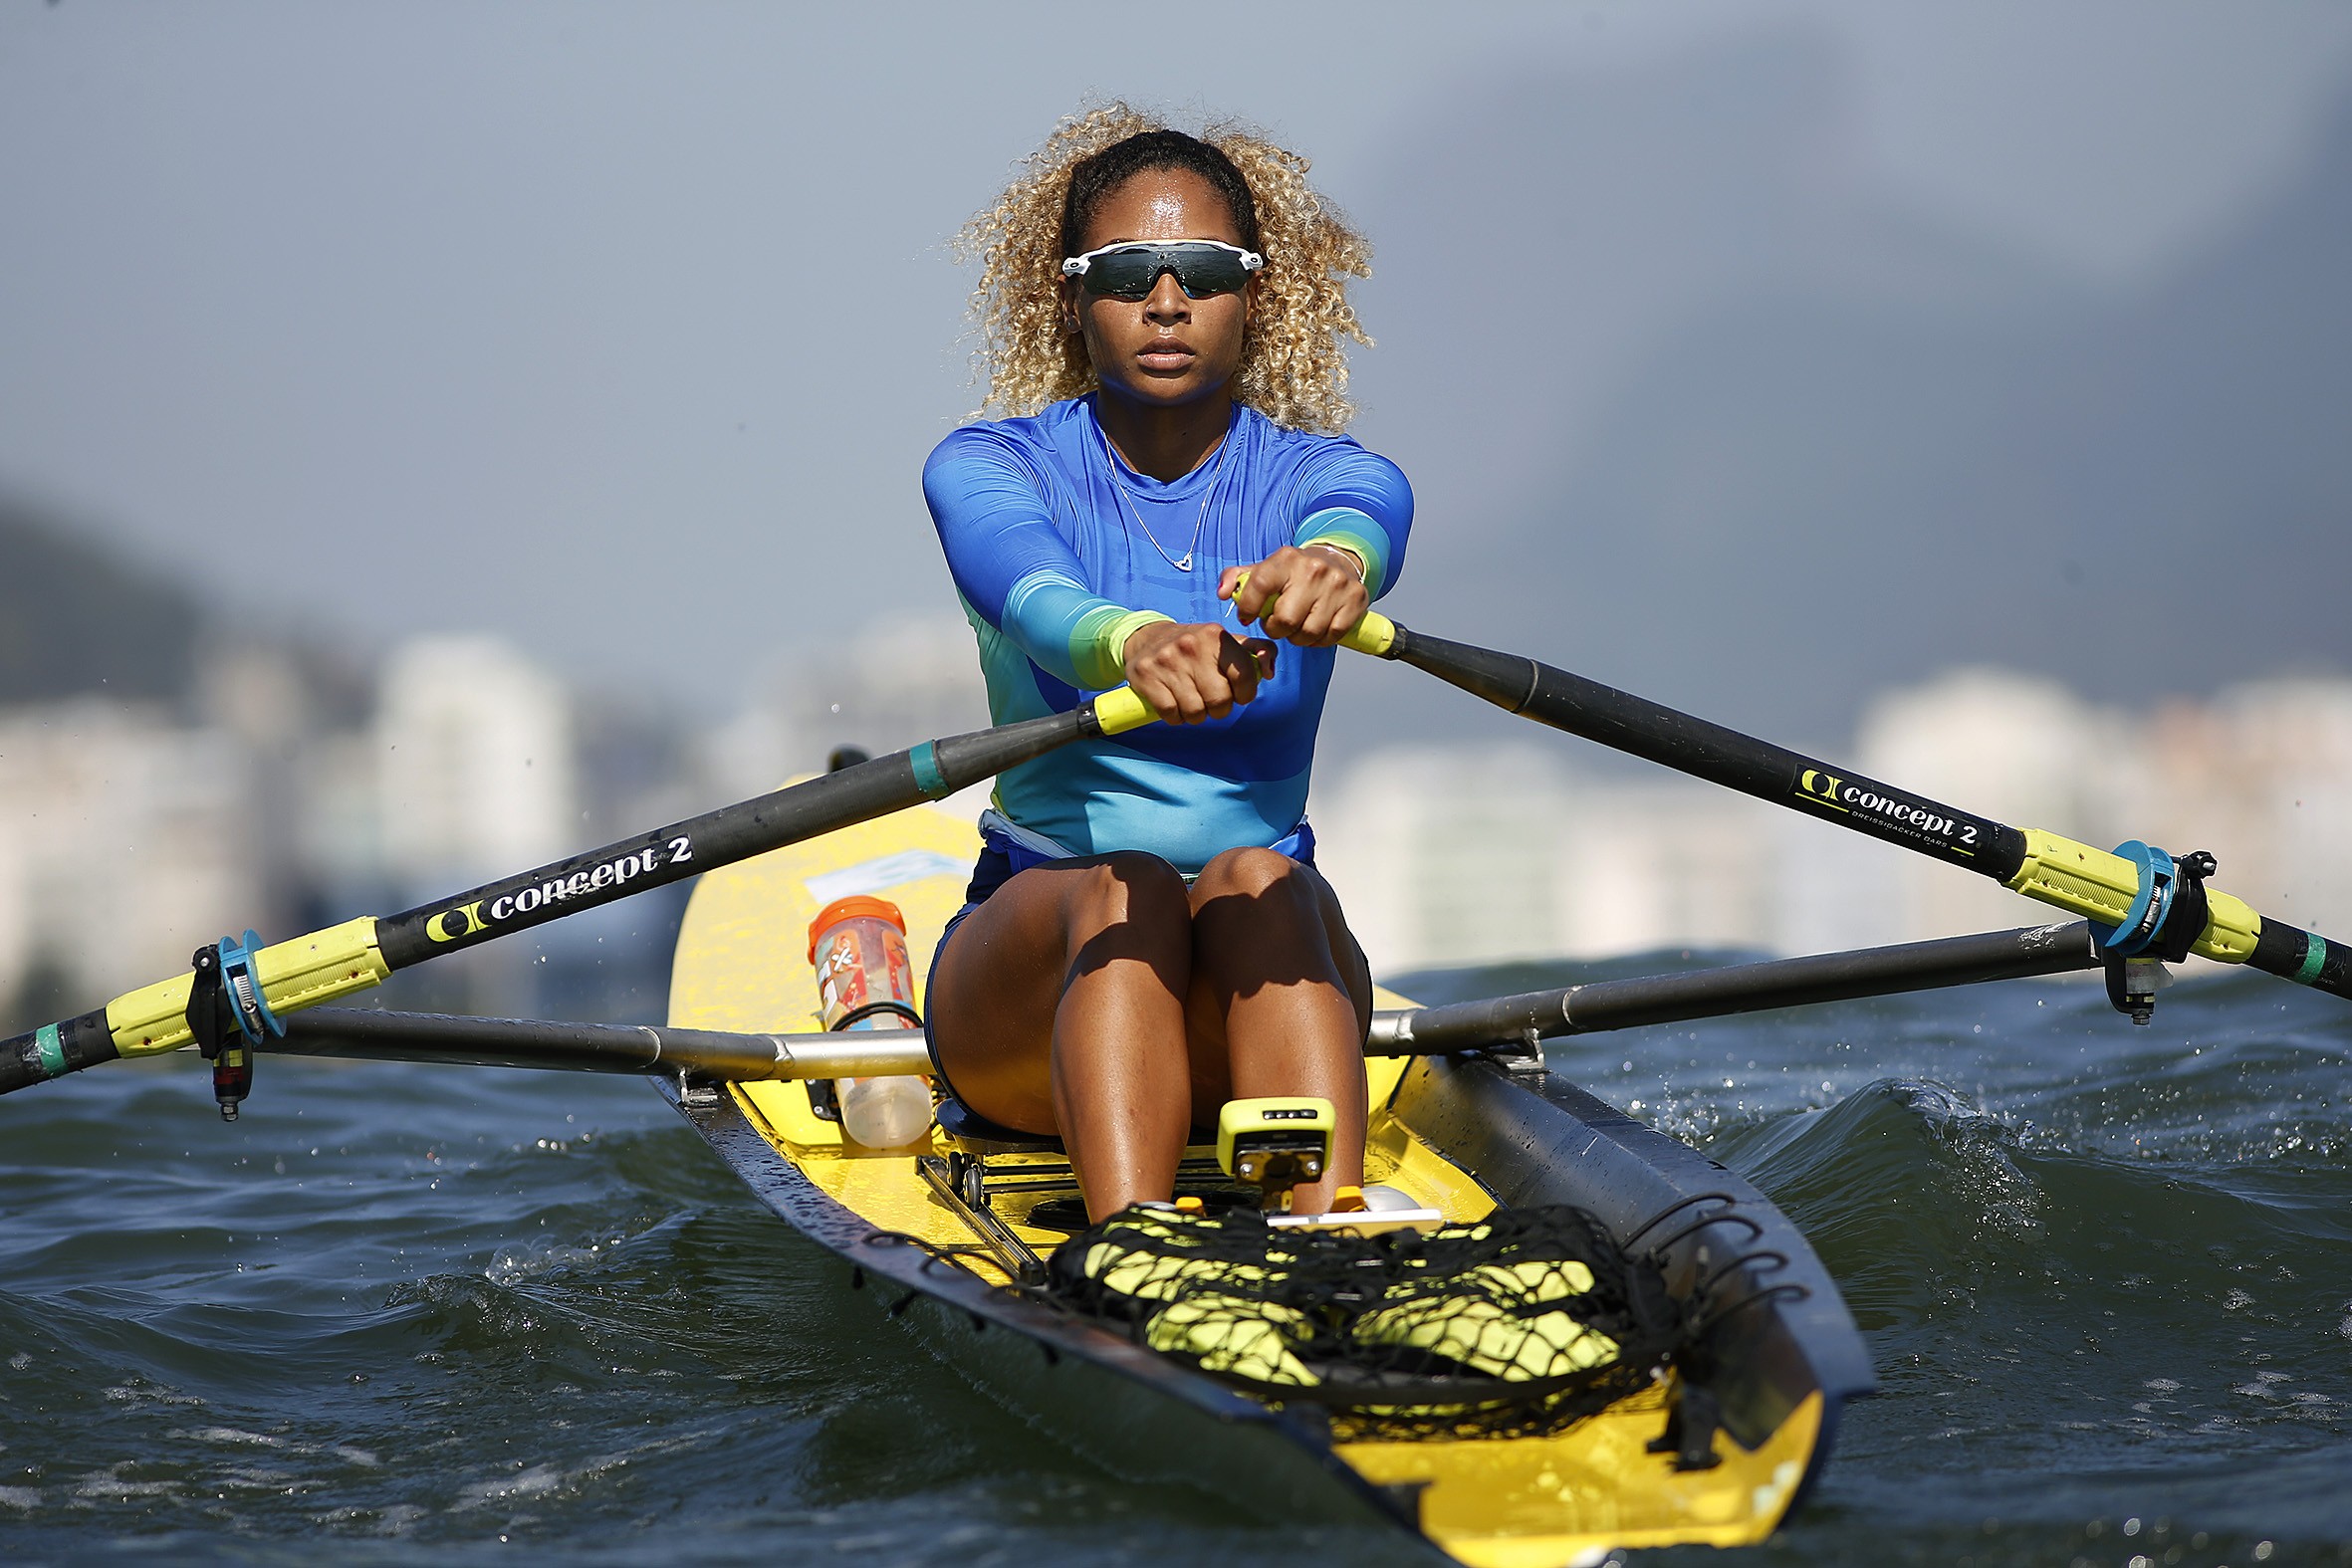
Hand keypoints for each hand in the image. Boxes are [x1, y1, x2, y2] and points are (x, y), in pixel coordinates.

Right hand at [1120, 621, 1276, 725]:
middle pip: (1220, 701)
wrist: (1147, 639)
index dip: (1244, 693)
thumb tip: (1269, 669)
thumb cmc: (1196, 647)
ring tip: (1191, 700)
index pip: (1245, 676)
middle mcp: (1192, 646)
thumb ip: (1257, 651)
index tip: (1237, 693)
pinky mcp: (1147, 676)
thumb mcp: (1227, 642)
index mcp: (1216, 636)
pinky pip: (1171, 714)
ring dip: (1196, 714)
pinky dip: (1176, 717)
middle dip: (1219, 708)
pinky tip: (1174, 703)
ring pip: (1195, 712)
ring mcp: (1167, 661)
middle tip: (1210, 699)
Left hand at [1218, 545, 1367, 647]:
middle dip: (1276, 629)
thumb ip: (1236, 578)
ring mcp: (1337, 585)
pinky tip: (1316, 628)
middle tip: (1278, 624)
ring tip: (1297, 626)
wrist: (1337, 561)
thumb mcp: (1264, 569)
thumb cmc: (1293, 573)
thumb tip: (1222, 593)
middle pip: (1285, 620)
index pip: (1259, 585)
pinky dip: (1320, 640)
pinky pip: (1331, 636)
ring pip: (1308, 632)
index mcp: (1286, 558)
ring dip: (1298, 638)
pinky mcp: (1355, 600)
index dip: (1248, 607)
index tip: (1248, 616)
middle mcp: (1313, 569)